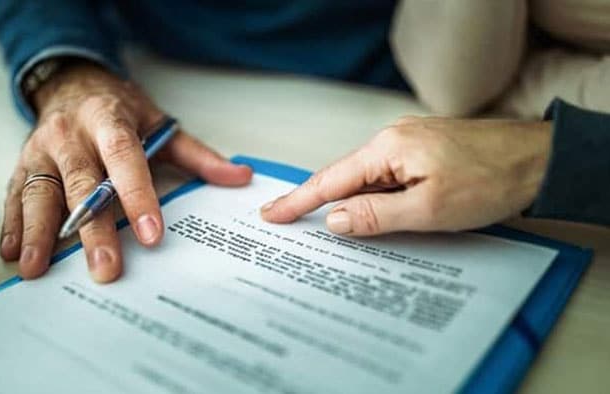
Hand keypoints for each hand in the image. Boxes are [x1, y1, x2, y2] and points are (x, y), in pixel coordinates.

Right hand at [0, 62, 251, 281]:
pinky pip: (16, 194)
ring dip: (40, 232)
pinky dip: (14, 225)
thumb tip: (239, 178)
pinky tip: (14, 253)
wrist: (73, 83)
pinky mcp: (24, 164)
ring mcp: (42, 149)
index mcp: (109, 120)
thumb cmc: (119, 109)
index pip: (124, 158)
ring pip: (40, 192)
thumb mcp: (159, 122)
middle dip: (92, 228)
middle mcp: (71, 134)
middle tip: (105, 267)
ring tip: (39, 269)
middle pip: (81, 183)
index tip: (151, 234)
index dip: (137, 195)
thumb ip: (197, 154)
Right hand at [261, 116, 551, 234]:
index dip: (298, 200)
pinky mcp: (422, 153)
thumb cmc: (490, 180)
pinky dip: (372, 198)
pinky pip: (386, 178)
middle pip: (343, 177)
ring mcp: (408, 144)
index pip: (330, 179)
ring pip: (366, 179)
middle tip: (283, 219)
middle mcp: (392, 140)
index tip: (271, 214)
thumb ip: (376, 215)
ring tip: (323, 226)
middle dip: (314, 201)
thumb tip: (335, 220)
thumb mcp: (429, 208)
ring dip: (348, 203)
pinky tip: (368, 214)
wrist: (539, 159)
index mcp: (387, 149)